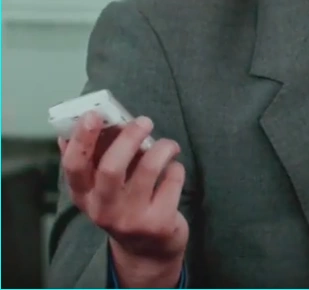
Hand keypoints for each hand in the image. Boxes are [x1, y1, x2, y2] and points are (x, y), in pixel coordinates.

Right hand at [59, 112, 187, 285]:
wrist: (148, 250)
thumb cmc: (127, 203)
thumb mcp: (106, 186)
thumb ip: (100, 155)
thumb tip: (93, 117)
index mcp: (85, 195)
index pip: (74, 166)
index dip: (82, 138)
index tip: (94, 114)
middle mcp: (103, 209)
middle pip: (111, 167)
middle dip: (129, 137)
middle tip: (144, 121)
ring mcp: (131, 219)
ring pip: (148, 168)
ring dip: (163, 147)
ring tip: (168, 145)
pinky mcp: (158, 223)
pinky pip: (172, 179)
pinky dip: (176, 167)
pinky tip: (173, 171)